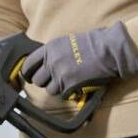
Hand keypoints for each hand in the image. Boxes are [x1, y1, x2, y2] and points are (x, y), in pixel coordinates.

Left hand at [18, 23, 137, 97]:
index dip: (28, 73)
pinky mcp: (70, 85)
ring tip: (69, 82)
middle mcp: (51, 61)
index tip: (30, 77)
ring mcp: (60, 74)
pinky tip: (76, 86)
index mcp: (49, 48)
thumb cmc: (94, 43)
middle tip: (54, 81)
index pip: (28, 64)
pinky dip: (69, 93)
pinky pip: (63, 95)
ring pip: (50, 90)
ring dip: (58, 89)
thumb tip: (45, 63)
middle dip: (45, 82)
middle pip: (37, 80)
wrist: (110, 49)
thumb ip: (54, 53)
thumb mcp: (67, 42)